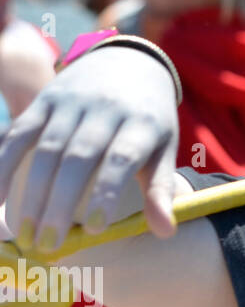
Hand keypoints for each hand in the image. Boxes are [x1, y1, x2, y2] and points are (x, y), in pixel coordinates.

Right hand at [0, 46, 179, 252]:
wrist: (129, 62)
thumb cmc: (148, 119)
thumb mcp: (164, 147)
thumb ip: (160, 189)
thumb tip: (165, 232)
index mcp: (142, 123)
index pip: (122, 159)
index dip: (106, 193)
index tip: (93, 229)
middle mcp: (105, 110)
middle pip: (78, 158)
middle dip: (60, 203)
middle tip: (49, 245)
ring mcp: (72, 103)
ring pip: (45, 150)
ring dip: (31, 194)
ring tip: (25, 234)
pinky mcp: (44, 100)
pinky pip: (17, 134)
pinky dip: (2, 166)